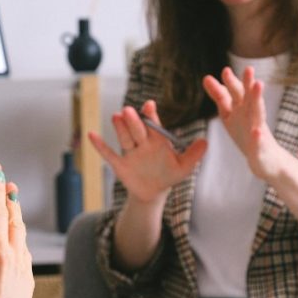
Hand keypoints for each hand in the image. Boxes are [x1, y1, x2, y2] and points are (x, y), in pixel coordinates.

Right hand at [89, 100, 207, 204]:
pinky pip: (109, 154)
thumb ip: (193, 154)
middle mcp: (142, 143)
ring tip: (116, 116)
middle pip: (137, 130)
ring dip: (120, 128)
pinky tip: (91, 135)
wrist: (154, 191)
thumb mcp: (184, 167)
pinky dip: (100, 146)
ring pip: (124, 138)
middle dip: (134, 121)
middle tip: (129, 111)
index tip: (149, 105)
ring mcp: (130, 153)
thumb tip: (206, 142)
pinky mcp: (120, 164)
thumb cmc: (169, 175)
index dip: (151, 115)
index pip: (153, 125)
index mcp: (157, 140)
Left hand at [202, 67, 286, 181]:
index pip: (234, 93)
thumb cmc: (247, 134)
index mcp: (241, 109)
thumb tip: (206, 78)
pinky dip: (258, 138)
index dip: (229, 83)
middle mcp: (251, 116)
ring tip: (259, 86)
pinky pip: (259, 143)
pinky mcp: (261, 148)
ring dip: (258, 100)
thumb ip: (221, 96)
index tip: (224, 71)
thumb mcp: (231, 114)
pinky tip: (256, 133)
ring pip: (258, 113)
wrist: (266, 160)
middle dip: (247, 84)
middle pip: (248, 98)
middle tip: (248, 69)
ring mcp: (257, 130)